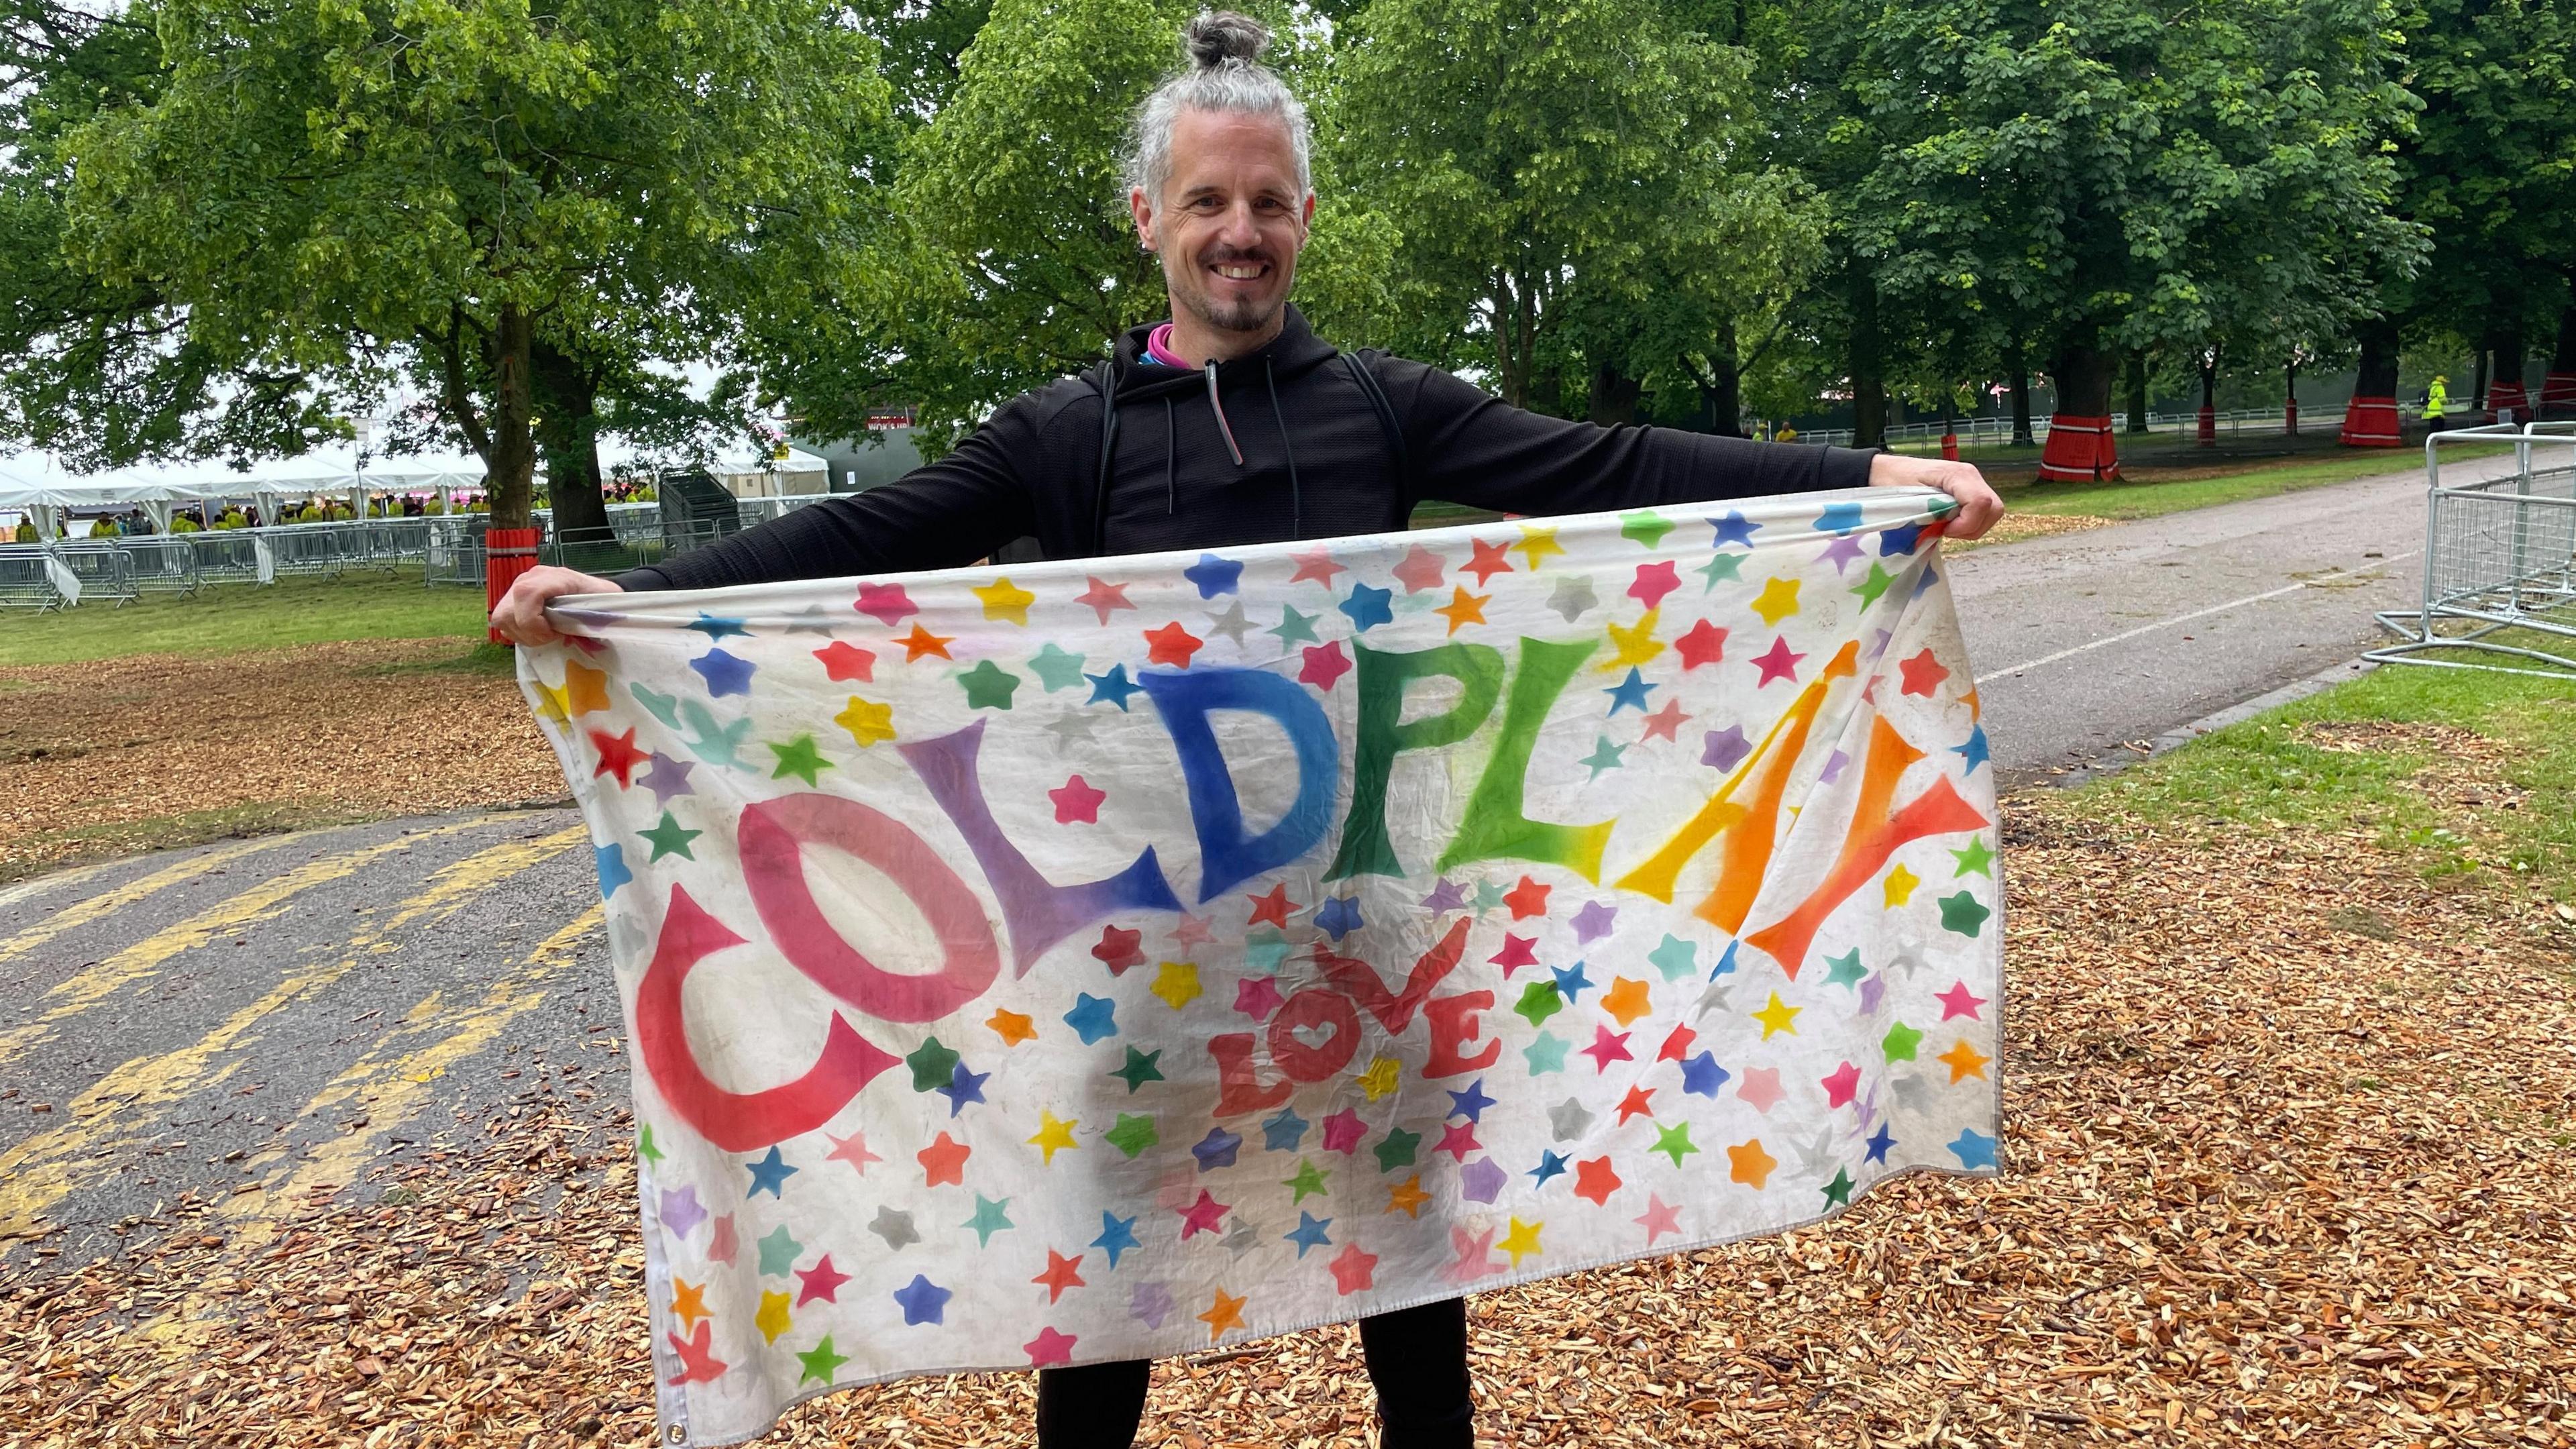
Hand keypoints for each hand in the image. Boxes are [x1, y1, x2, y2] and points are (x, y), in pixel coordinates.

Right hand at [490, 565, 621, 646]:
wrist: (594, 591)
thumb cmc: (599, 598)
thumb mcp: (603, 605)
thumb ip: (591, 616)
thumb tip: (582, 631)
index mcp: (554, 577)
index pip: (526, 594)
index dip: (534, 622)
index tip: (553, 634)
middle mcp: (530, 578)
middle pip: (507, 611)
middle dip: (528, 633)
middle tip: (550, 638)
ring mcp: (518, 586)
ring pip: (501, 617)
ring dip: (522, 634)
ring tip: (544, 636)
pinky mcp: (513, 598)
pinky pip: (502, 620)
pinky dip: (517, 632)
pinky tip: (536, 632)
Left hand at [1867, 452, 2004, 539]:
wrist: (1890, 470)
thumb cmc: (1895, 481)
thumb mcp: (1910, 500)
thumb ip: (1931, 515)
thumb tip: (1945, 530)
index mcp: (1956, 474)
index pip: (1980, 502)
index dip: (1966, 523)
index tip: (1945, 530)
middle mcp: (1971, 475)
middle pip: (1994, 508)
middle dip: (1973, 527)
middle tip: (1948, 531)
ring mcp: (1974, 481)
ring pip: (1992, 512)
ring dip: (1973, 527)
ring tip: (1947, 527)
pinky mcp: (1971, 489)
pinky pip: (1984, 511)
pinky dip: (1970, 522)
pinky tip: (1951, 522)